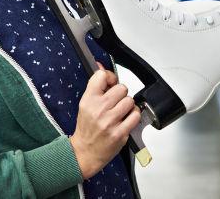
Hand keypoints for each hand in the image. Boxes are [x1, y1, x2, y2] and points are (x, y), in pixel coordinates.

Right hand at [70, 62, 140, 178]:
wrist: (84, 152)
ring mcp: (110, 122)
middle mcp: (99, 109)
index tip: (110, 83)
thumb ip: (96, 86)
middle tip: (115, 103)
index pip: (102, 76)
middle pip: (122, 88)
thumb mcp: (85, 104)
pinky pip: (135, 115)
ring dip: (128, 106)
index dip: (110, 77)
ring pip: (130, 101)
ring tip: (120, 113)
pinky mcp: (120, 133)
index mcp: (88, 100)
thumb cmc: (86, 128)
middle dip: (120, 95)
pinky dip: (133, 117)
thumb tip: (101, 67)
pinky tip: (125, 120)